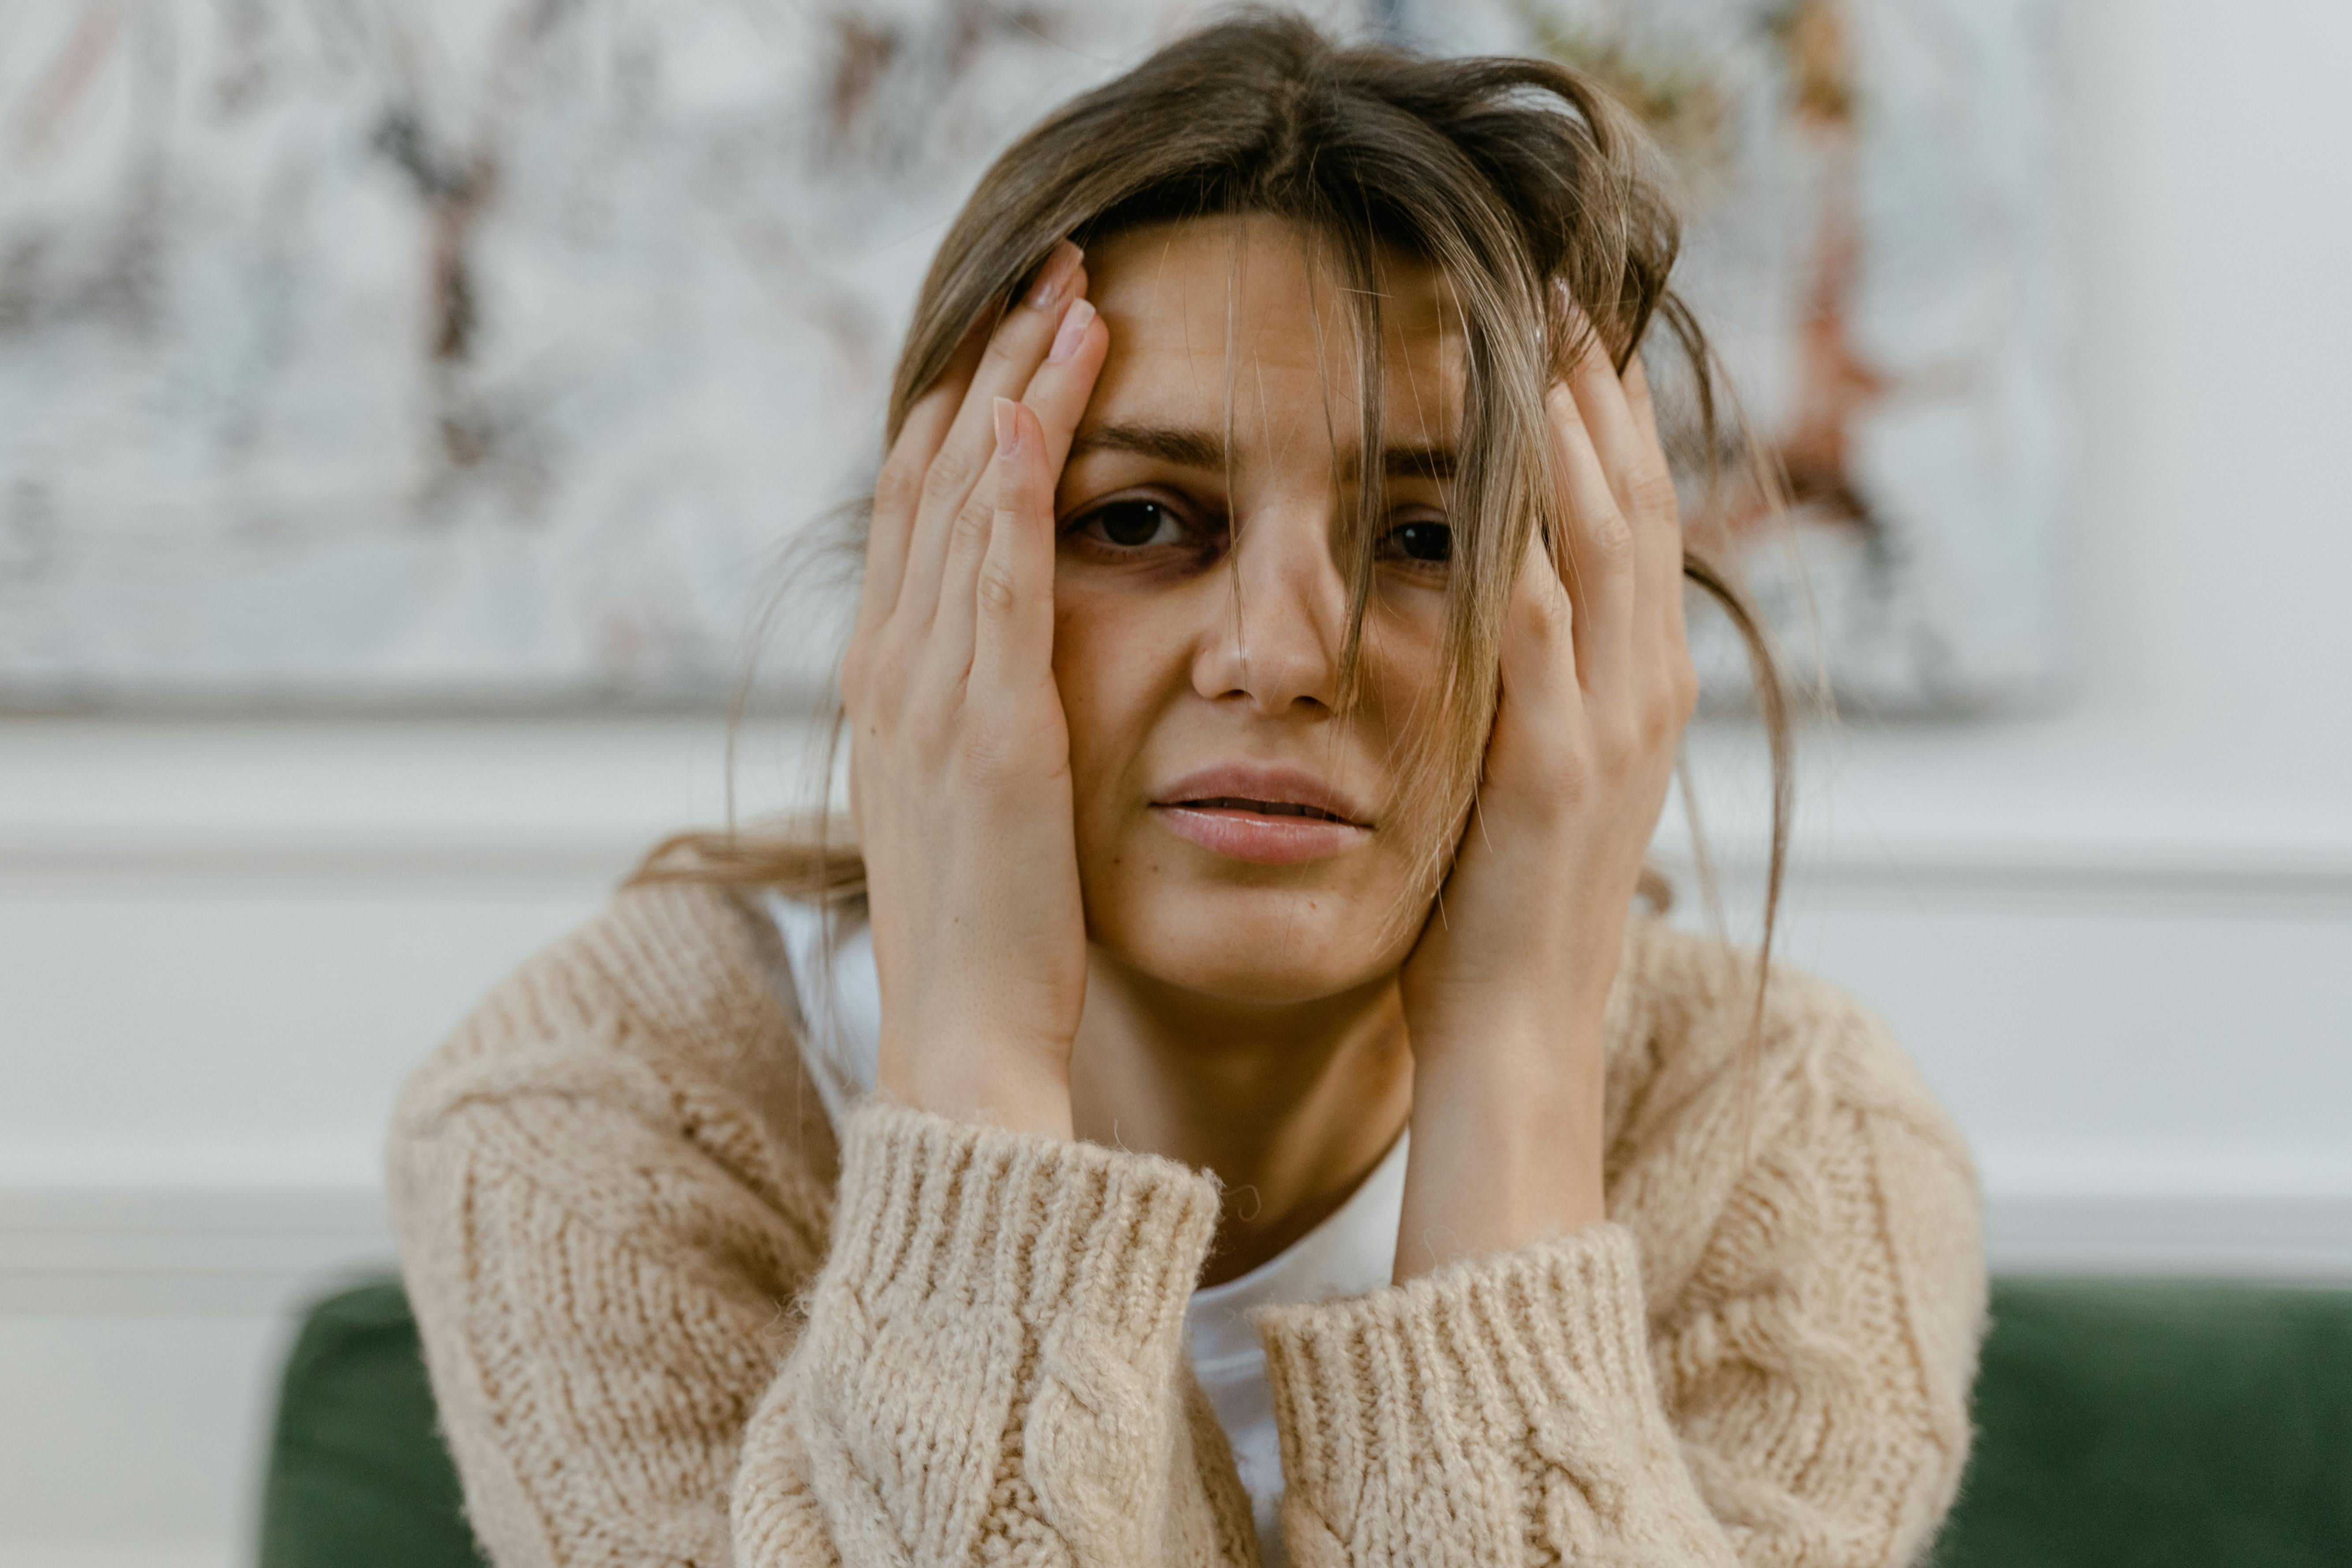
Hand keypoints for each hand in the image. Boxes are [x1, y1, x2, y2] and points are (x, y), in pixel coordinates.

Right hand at [842, 240, 1109, 1136]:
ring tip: (1073, 289)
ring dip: (1018, 384)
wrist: (962, 1047)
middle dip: (995, 361)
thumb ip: (977, 725)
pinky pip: (995, 574)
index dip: (968, 409)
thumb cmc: (988, 943)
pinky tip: (1044, 400)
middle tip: (1053, 266)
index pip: (924, 511)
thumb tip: (1006, 676)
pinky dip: (1016, 480)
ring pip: (965, 498)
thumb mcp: (971, 810)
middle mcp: (894, 669)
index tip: (1022, 332)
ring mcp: (930, 692)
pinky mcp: (985, 725)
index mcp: (895, 686)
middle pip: (935, 474)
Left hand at [1392, 317, 1696, 1277]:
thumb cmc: (1498, 925)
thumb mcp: (1529, 785)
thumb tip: (1489, 614)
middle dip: (1601, 395)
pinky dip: (1521, 538)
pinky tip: (1493, 462)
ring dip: (1571, 432)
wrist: (1514, 1048)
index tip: (1575, 331)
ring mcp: (1611, 728)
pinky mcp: (1554, 767)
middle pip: (1636, 506)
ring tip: (1539, 330)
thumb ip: (1529, 696)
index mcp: (1637, 694)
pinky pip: (1539, 626)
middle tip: (1562, 287)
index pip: (1635, 525)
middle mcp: (1645, 694)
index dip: (1613, 423)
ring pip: (1604, 544)